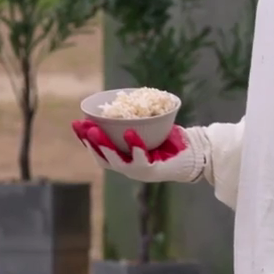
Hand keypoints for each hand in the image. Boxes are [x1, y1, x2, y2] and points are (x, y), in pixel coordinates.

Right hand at [70, 119, 204, 183]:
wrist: (197, 153)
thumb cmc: (171, 140)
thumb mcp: (148, 129)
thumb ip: (133, 122)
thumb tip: (119, 102)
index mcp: (125, 159)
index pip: (99, 152)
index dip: (85, 140)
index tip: (76, 124)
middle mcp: (129, 168)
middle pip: (103, 158)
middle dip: (90, 141)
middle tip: (81, 125)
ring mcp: (140, 172)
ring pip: (117, 161)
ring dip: (105, 145)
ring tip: (96, 130)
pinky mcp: (154, 171)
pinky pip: (141, 159)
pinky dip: (135, 145)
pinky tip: (129, 133)